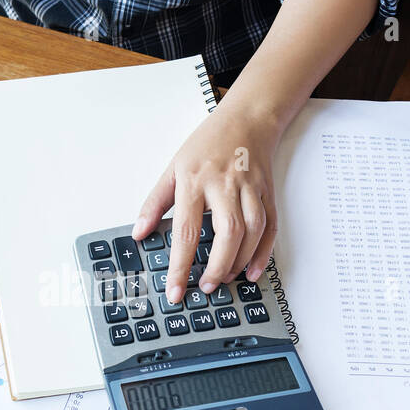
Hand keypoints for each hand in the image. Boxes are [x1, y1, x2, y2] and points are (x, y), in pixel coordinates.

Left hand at [133, 105, 279, 304]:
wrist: (247, 118)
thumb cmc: (207, 144)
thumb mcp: (172, 169)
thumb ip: (154, 203)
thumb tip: (139, 233)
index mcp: (195, 180)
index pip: (185, 230)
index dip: (180, 266)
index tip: (175, 291)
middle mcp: (224, 184)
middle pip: (227, 233)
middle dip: (217, 266)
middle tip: (205, 287)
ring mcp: (249, 188)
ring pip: (252, 231)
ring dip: (240, 261)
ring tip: (224, 279)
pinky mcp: (267, 192)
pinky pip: (270, 227)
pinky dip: (264, 253)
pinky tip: (253, 271)